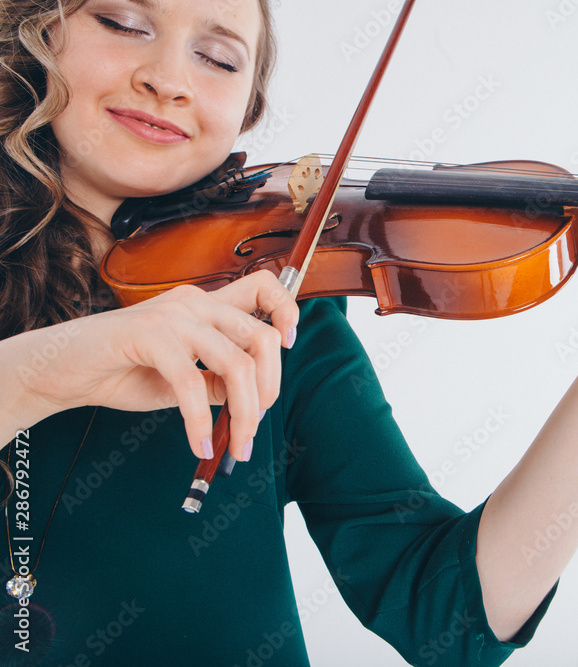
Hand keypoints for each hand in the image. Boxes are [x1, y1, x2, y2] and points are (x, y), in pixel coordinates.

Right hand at [16, 270, 298, 460]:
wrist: (63, 369)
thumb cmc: (126, 371)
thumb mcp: (186, 379)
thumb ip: (219, 381)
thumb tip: (254, 400)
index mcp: (207, 305)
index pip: (264, 286)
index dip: (286, 311)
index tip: (289, 345)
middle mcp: (196, 302)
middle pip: (262, 337)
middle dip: (269, 389)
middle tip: (254, 427)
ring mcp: (173, 316)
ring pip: (236, 364)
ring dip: (244, 414)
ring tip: (236, 445)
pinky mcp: (149, 335)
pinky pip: (191, 383)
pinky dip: (200, 422)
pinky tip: (199, 445)